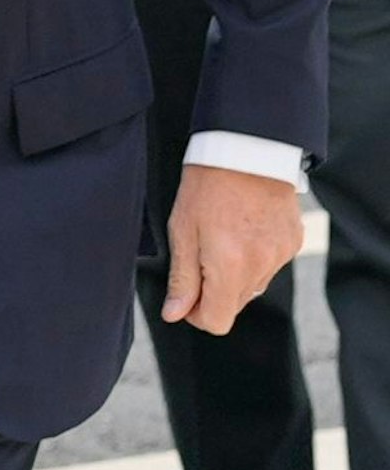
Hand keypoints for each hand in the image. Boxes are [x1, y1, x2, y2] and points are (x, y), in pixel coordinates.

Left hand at [161, 162, 302, 334]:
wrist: (247, 148)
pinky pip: (270, 265)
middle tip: (200, 257)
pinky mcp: (294, 241)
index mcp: (231, 266)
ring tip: (223, 238)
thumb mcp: (183, 232)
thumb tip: (175, 314)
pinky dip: (255, 257)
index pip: (217, 321)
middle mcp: (262, 265)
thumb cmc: (208, 186)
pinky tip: (243, 230)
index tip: (187, 295)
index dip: (196, 314)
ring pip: (253, 286)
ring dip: (235, 275)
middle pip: (234, 305)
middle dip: (214, 292)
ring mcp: (282, 254)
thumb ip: (182, 279)